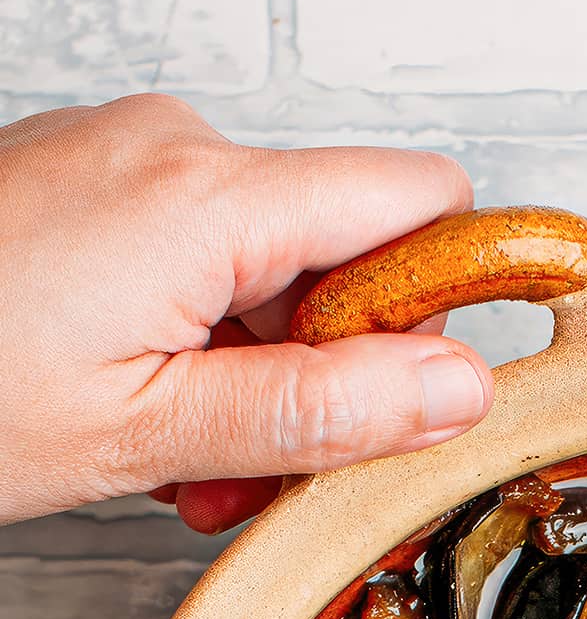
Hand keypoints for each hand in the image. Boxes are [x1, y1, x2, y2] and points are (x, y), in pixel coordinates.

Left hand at [0, 94, 492, 533]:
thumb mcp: (150, 432)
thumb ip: (318, 410)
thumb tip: (458, 391)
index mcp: (208, 198)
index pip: (419, 202)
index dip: (452, 299)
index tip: (439, 392)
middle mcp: (177, 149)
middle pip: (347, 253)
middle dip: (331, 374)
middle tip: (266, 470)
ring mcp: (130, 159)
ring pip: (271, 270)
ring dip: (258, 377)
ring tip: (187, 461)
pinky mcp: (95, 183)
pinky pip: (199, 258)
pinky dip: (199, 344)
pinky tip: (150, 416)